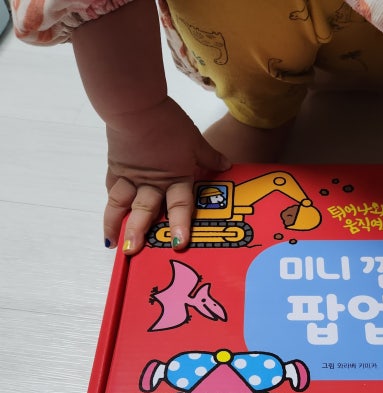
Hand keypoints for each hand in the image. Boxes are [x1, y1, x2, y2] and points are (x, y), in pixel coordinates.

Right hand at [103, 97, 230, 253]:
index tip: (178, 244)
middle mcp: (152, 182)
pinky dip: (110, 202)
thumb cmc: (167, 122)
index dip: (179, 225)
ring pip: (121, 204)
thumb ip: (209, 156)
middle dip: (139, 232)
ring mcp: (131, 175)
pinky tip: (110, 215)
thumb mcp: (194, 139)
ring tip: (113, 244)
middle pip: (145, 210)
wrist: (135, 105)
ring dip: (116, 224)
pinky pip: (112, 188)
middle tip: (134, 251)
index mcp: (175, 176)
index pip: (180, 205)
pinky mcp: (116, 166)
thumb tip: (226, 165)